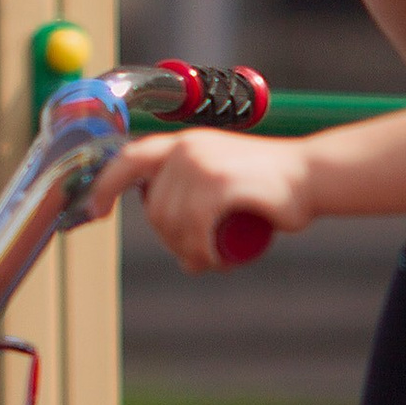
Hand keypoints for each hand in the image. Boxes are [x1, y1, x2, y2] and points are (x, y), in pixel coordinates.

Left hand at [88, 130, 313, 272]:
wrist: (311, 176)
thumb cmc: (269, 189)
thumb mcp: (222, 185)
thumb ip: (197, 204)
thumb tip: (183, 258)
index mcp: (181, 144)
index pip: (128, 160)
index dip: (105, 186)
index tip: (94, 212)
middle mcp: (186, 149)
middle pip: (154, 209)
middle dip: (170, 241)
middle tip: (198, 256)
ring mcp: (203, 163)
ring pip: (173, 223)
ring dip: (189, 252)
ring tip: (213, 259)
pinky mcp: (221, 182)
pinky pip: (194, 228)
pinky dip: (202, 252)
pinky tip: (216, 260)